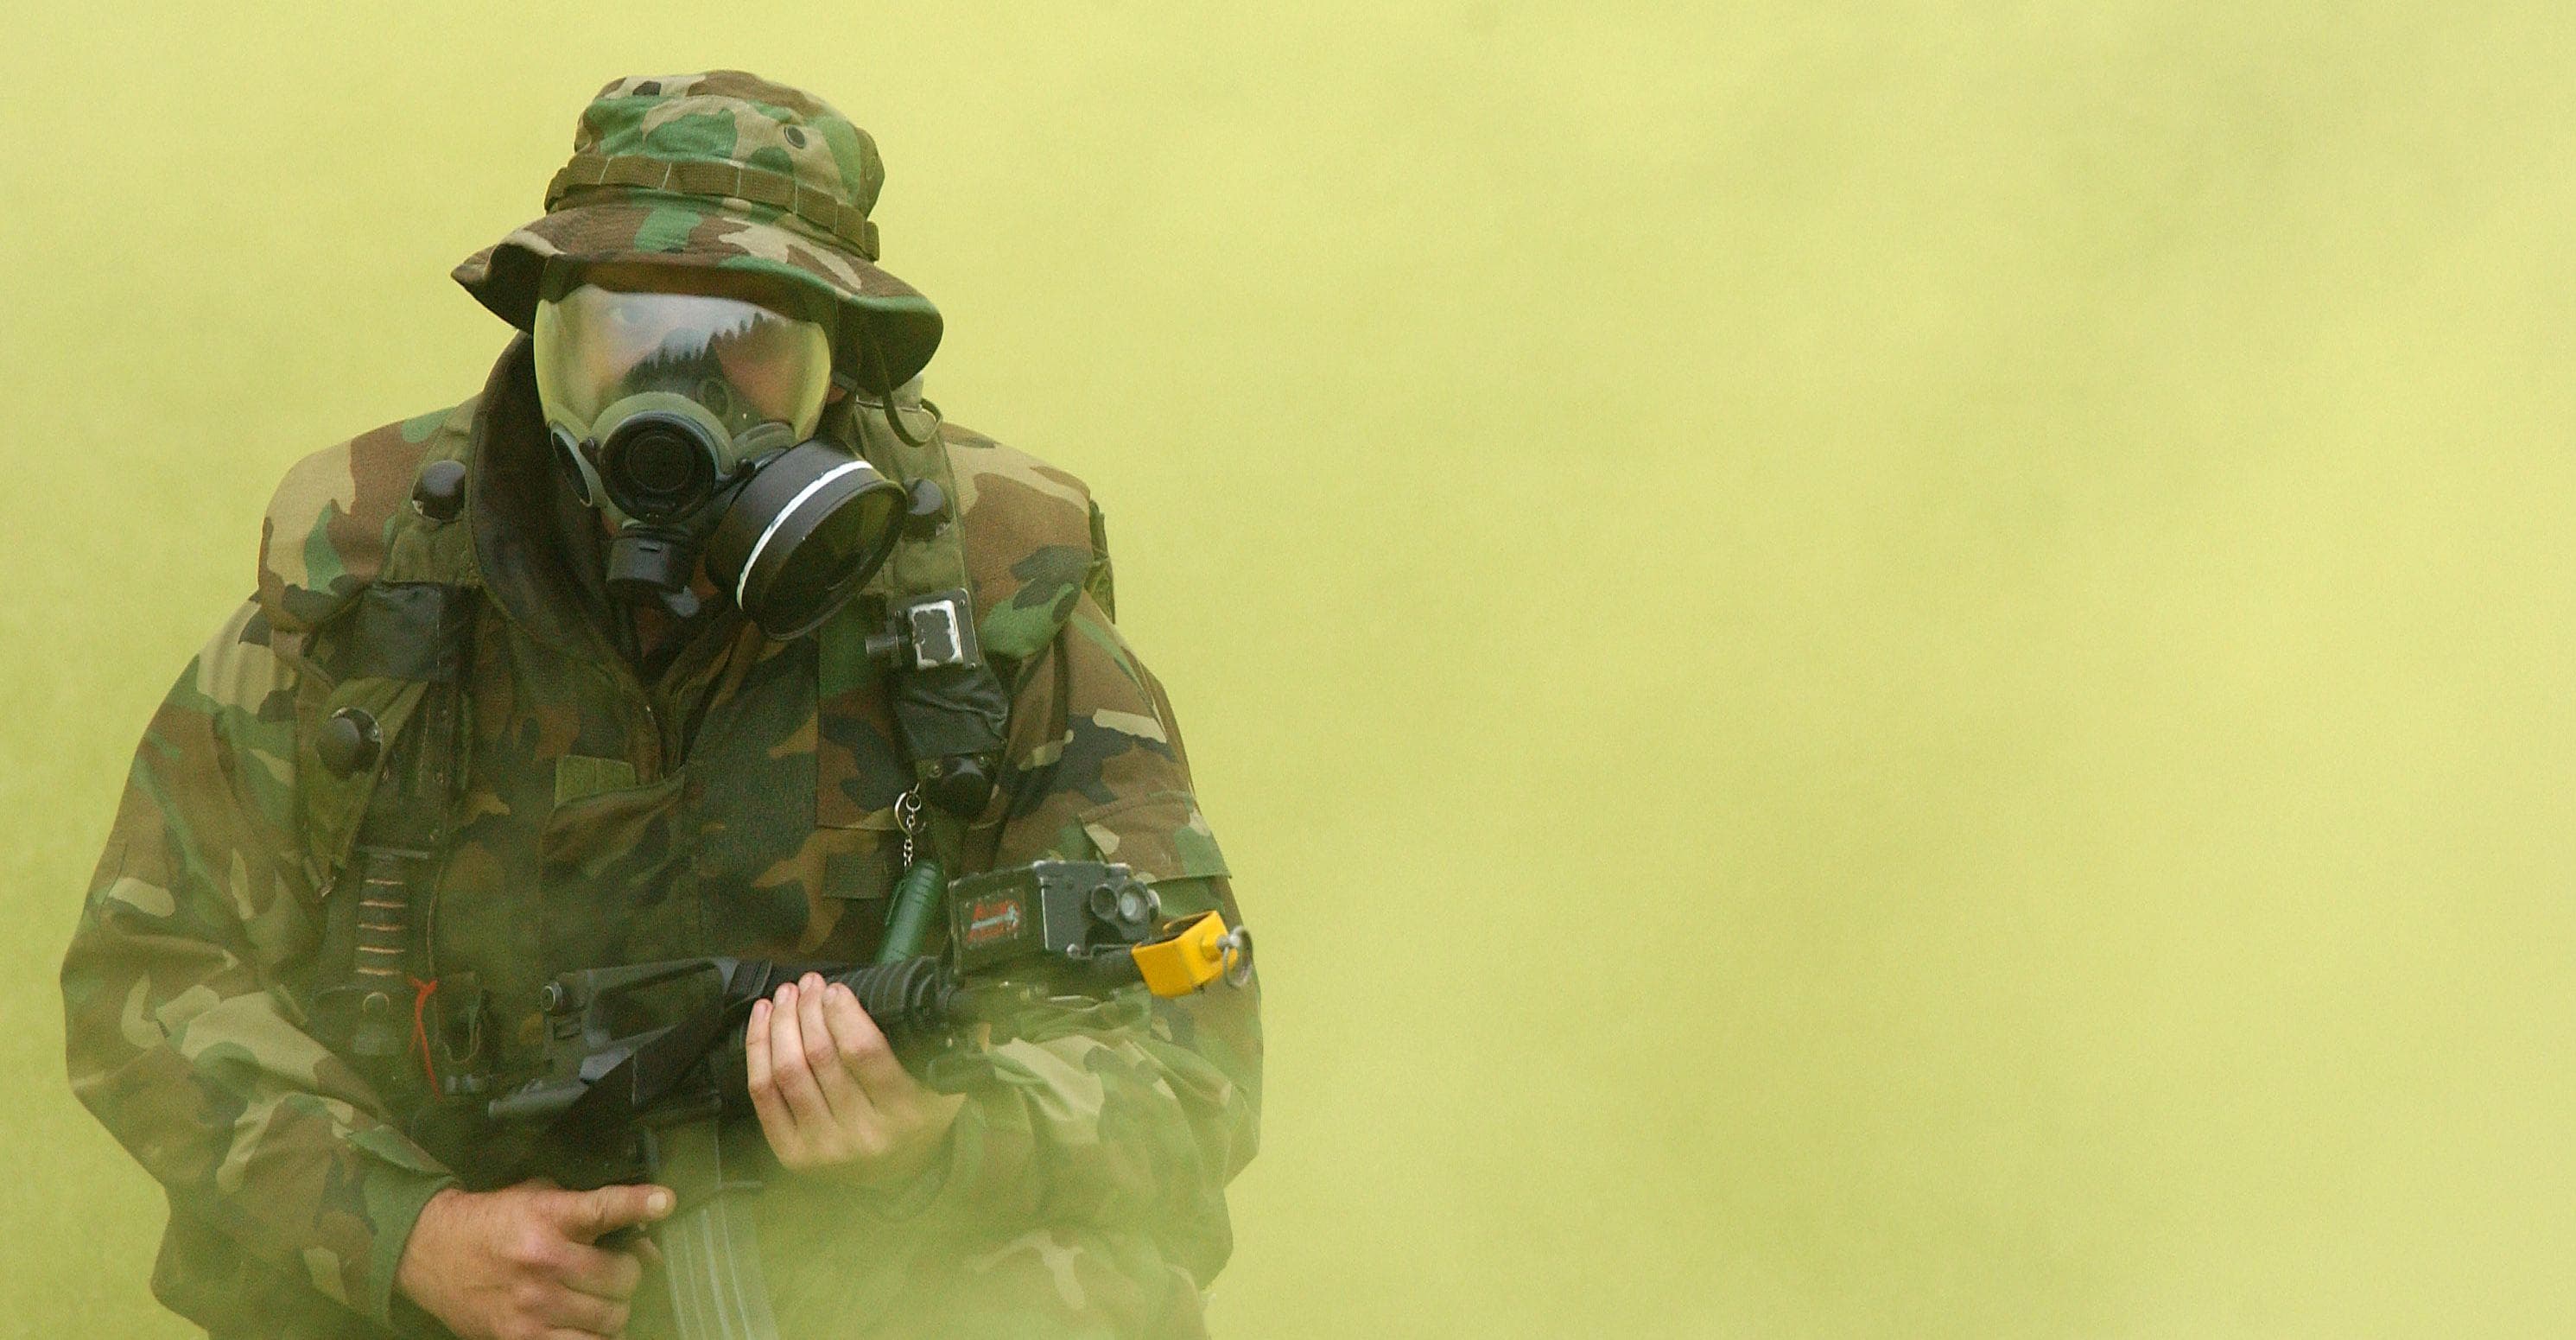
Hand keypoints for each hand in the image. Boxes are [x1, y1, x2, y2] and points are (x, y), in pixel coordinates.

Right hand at [395, 1179, 669, 1339]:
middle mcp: (543, 1259)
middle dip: (628, 1274)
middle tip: (617, 1272)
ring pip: (611, 1317)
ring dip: (615, 1309)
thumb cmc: (494, 1223)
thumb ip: (591, 1213)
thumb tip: (646, 1242)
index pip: (603, 1208)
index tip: (665, 1201)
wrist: (432, 1253)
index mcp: (548, 1216)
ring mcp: (533, 1304)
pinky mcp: (522, 1337)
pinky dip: (598, 1338)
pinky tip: (591, 1326)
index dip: (639, 1204)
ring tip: (600, 1299)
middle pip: (621, 1276)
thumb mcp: (540, 1198)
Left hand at [745, 973, 966, 1185]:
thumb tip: (974, 1006)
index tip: (837, 989)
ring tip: (787, 996)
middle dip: (810, 1010)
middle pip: (820, 1057)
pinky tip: (763, 1020)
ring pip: (788, 1073)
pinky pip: (763, 1096)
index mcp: (904, 1113)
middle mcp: (863, 1134)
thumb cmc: (918, 1119)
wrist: (897, 1174)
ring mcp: (824, 1148)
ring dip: (781, 1024)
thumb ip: (958, 1045)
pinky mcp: (793, 1154)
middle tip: (811, 984)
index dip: (844, 1014)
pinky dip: (758, 1051)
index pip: (864, 1053)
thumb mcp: (948, 1086)